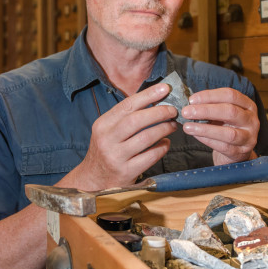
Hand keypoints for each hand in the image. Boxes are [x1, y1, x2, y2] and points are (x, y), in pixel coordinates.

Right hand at [58, 83, 177, 190]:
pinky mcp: (126, 172)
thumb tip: (155, 100)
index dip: (148, 95)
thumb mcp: (108, 131)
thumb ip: (127, 117)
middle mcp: (107, 139)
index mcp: (102, 124)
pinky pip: (150, 156)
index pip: (128, 105)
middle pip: (137, 120)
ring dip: (164, 129)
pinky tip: (166, 143)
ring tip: (172, 125)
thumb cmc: (107, 150)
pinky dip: (162, 147)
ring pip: (146, 137)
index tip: (165, 88)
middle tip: (173, 110)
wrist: (94, 180)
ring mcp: (116, 157)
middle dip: (159, 112)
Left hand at [181, 88, 258, 164]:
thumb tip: (190, 104)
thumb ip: (211, 107)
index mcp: (248, 105)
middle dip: (205, 110)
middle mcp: (251, 120)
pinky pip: (223, 147)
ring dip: (204, 129)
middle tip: (186, 112)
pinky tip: (195, 135)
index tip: (192, 100)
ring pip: (228, 133)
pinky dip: (207, 140)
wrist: (236, 151)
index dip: (210, 96)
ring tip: (187, 127)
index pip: (230, 95)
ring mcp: (249, 137)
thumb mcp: (222, 114)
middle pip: (230, 111)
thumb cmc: (227, 128)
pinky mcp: (241, 152)